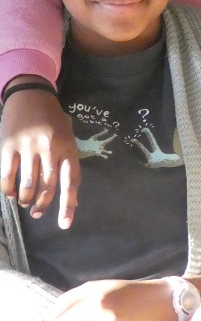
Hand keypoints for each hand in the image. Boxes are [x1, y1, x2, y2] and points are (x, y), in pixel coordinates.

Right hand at [0, 84, 78, 227]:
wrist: (31, 95)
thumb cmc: (52, 120)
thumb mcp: (67, 137)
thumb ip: (66, 161)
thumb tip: (67, 191)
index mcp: (68, 148)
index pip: (71, 181)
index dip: (68, 205)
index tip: (64, 224)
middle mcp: (50, 149)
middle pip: (49, 186)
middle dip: (43, 205)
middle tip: (38, 213)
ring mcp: (29, 147)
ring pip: (28, 184)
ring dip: (26, 199)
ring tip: (25, 203)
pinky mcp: (9, 146)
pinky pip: (8, 175)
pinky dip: (8, 190)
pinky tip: (9, 194)